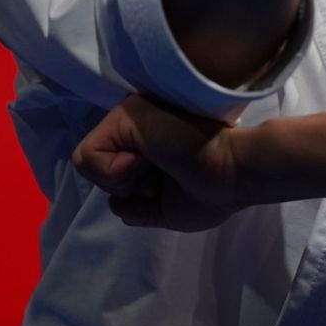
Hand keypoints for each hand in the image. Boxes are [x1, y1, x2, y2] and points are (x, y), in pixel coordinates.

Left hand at [71, 93, 248, 231]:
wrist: (236, 173)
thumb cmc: (213, 192)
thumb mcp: (167, 210)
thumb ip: (138, 207)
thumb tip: (114, 203)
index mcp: (145, 141)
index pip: (109, 169)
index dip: (132, 190)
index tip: (168, 185)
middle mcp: (134, 124)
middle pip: (96, 167)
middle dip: (128, 186)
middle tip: (167, 175)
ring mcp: (128, 115)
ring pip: (88, 162)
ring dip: (125, 179)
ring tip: (162, 165)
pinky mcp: (124, 115)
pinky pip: (89, 156)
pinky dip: (118, 172)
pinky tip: (152, 160)